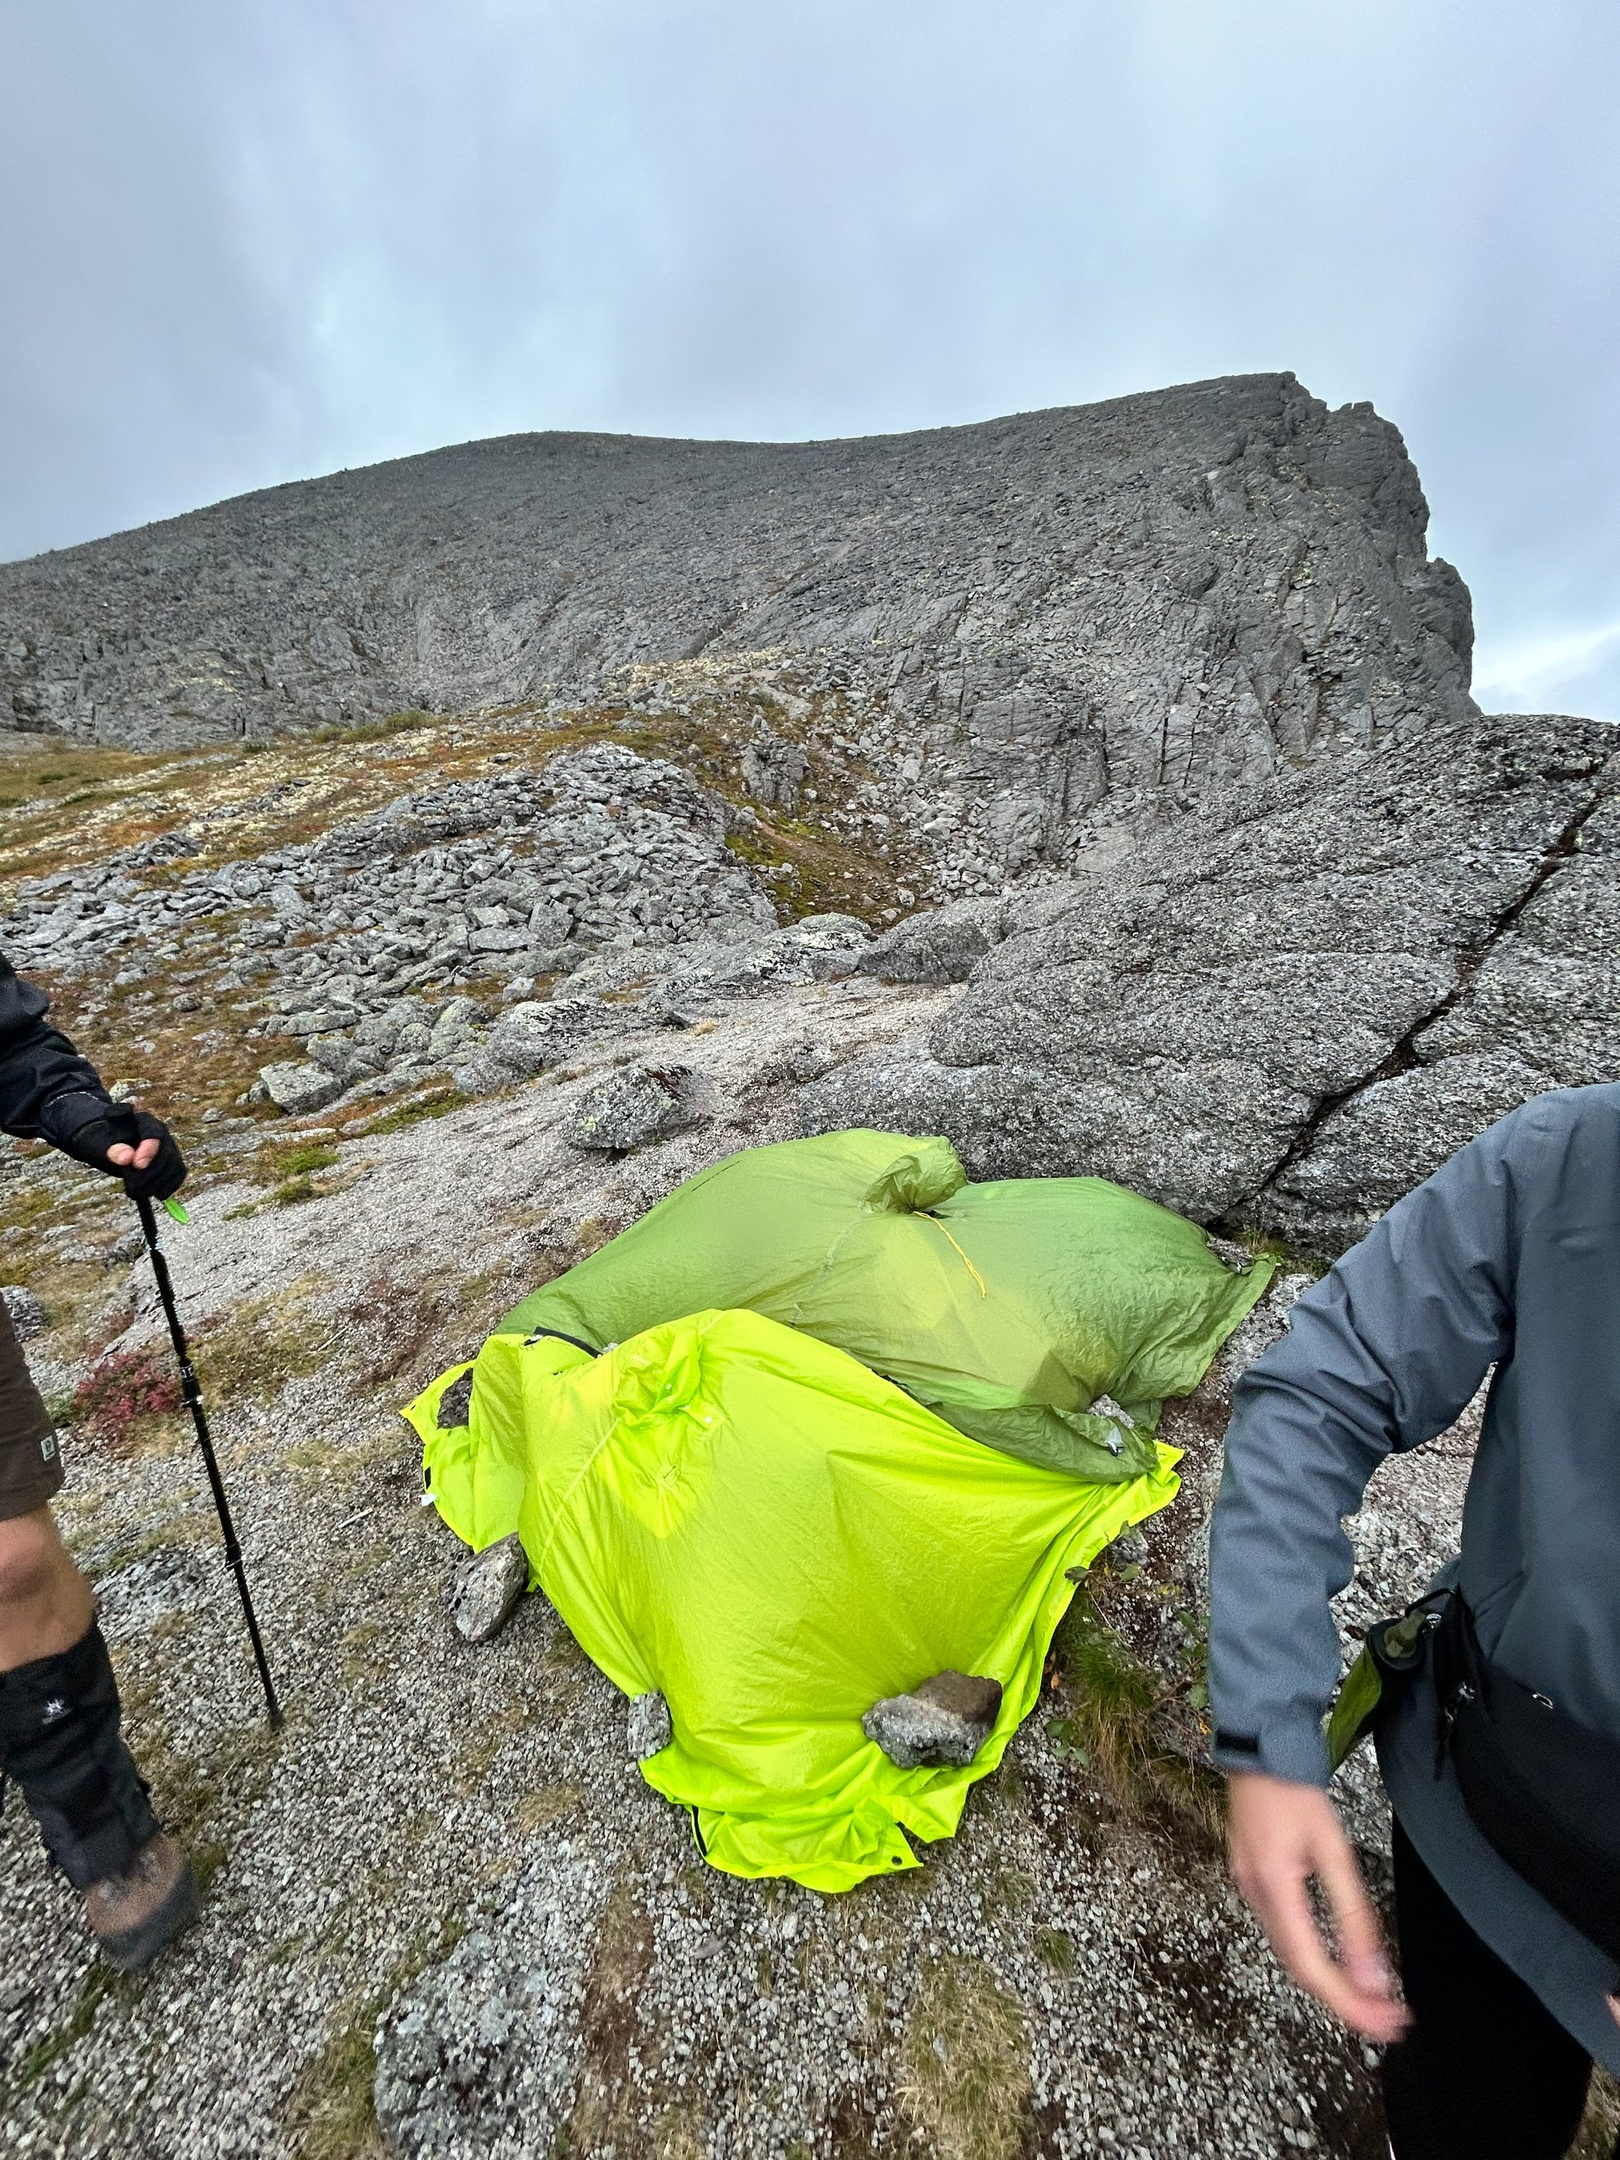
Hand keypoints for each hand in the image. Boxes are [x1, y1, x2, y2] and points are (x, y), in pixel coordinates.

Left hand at [54, 1106, 186, 1200]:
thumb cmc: (102, 1141)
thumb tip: (127, 1158)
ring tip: (136, 1193)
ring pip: (174, 1165)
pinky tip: (156, 1194)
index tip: (137, 1165)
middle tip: (131, 1188)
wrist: (107, 1143)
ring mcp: (168, 1146)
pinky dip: (169, 1186)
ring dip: (158, 1183)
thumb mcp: (100, 1144)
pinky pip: (178, 1173)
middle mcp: (160, 1131)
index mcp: (142, 1120)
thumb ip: (113, 1149)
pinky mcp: (172, 1160)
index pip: (154, 1134)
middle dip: (150, 1173)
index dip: (149, 1150)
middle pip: (166, 1153)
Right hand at [1227, 1771, 1411, 2042]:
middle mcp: (1255, 1896)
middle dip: (1345, 2000)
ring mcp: (1249, 1890)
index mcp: (1275, 1887)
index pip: (1311, 1967)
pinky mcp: (1253, 1882)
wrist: (1259, 1751)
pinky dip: (1314, 1957)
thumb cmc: (1297, 1792)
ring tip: (1374, 1999)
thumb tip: (1373, 1974)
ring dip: (1331, 1982)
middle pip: (1299, 1968)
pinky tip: (1339, 1963)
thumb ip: (1354, 1914)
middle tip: (1389, 2020)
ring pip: (1290, 1954)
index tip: (1385, 2022)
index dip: (1348, 2003)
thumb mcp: (1335, 1849)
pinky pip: (1284, 1934)